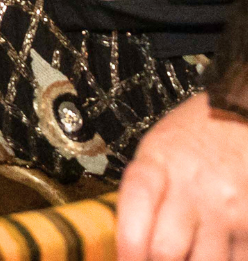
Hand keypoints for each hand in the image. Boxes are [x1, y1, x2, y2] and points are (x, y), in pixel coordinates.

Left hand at [118, 93, 247, 260]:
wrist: (239, 117)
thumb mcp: (155, 148)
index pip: (135, 206)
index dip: (127, 245)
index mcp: (158, 162)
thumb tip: (129, 243)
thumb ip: (141, 192)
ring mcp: (225, 209)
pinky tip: (207, 250)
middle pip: (165, 250)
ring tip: (185, 253)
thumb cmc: (192, 136)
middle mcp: (192, 187)